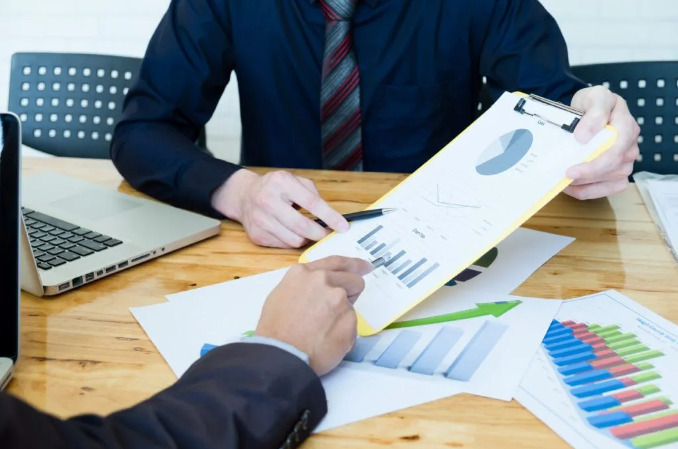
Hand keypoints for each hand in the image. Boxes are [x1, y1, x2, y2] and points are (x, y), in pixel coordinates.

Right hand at [211, 169, 348, 247]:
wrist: (244, 196)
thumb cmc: (275, 188)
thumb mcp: (295, 181)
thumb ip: (313, 195)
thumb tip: (331, 217)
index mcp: (281, 182)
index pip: (312, 203)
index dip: (330, 217)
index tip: (343, 226)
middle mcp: (267, 200)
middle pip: (302, 226)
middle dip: (320, 233)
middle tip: (327, 233)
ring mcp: (260, 219)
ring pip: (294, 240)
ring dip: (306, 238)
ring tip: (306, 230)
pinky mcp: (256, 235)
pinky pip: (283, 245)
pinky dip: (292, 241)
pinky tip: (289, 232)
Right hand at [255, 256, 372, 375]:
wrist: (281, 355)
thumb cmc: (275, 330)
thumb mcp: (282, 294)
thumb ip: (305, 286)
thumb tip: (319, 290)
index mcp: (305, 273)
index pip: (337, 262)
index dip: (355, 264)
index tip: (366, 267)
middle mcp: (324, 281)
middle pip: (354, 280)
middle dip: (352, 292)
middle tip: (338, 309)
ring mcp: (339, 299)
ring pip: (351, 306)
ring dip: (342, 315)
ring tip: (323, 331)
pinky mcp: (350, 319)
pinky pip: (351, 325)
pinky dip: (343, 332)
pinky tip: (327, 341)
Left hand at [564, 86, 639, 199]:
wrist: (588, 109)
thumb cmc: (592, 103)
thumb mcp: (594, 97)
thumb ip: (594, 113)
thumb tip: (584, 137)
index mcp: (626, 125)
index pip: (616, 150)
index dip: (594, 165)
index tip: (571, 170)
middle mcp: (630, 145)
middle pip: (614, 168)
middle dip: (587, 176)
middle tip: (563, 176)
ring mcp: (626, 160)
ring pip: (612, 180)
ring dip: (586, 184)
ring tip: (564, 180)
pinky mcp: (619, 171)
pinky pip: (610, 189)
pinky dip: (589, 191)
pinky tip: (571, 188)